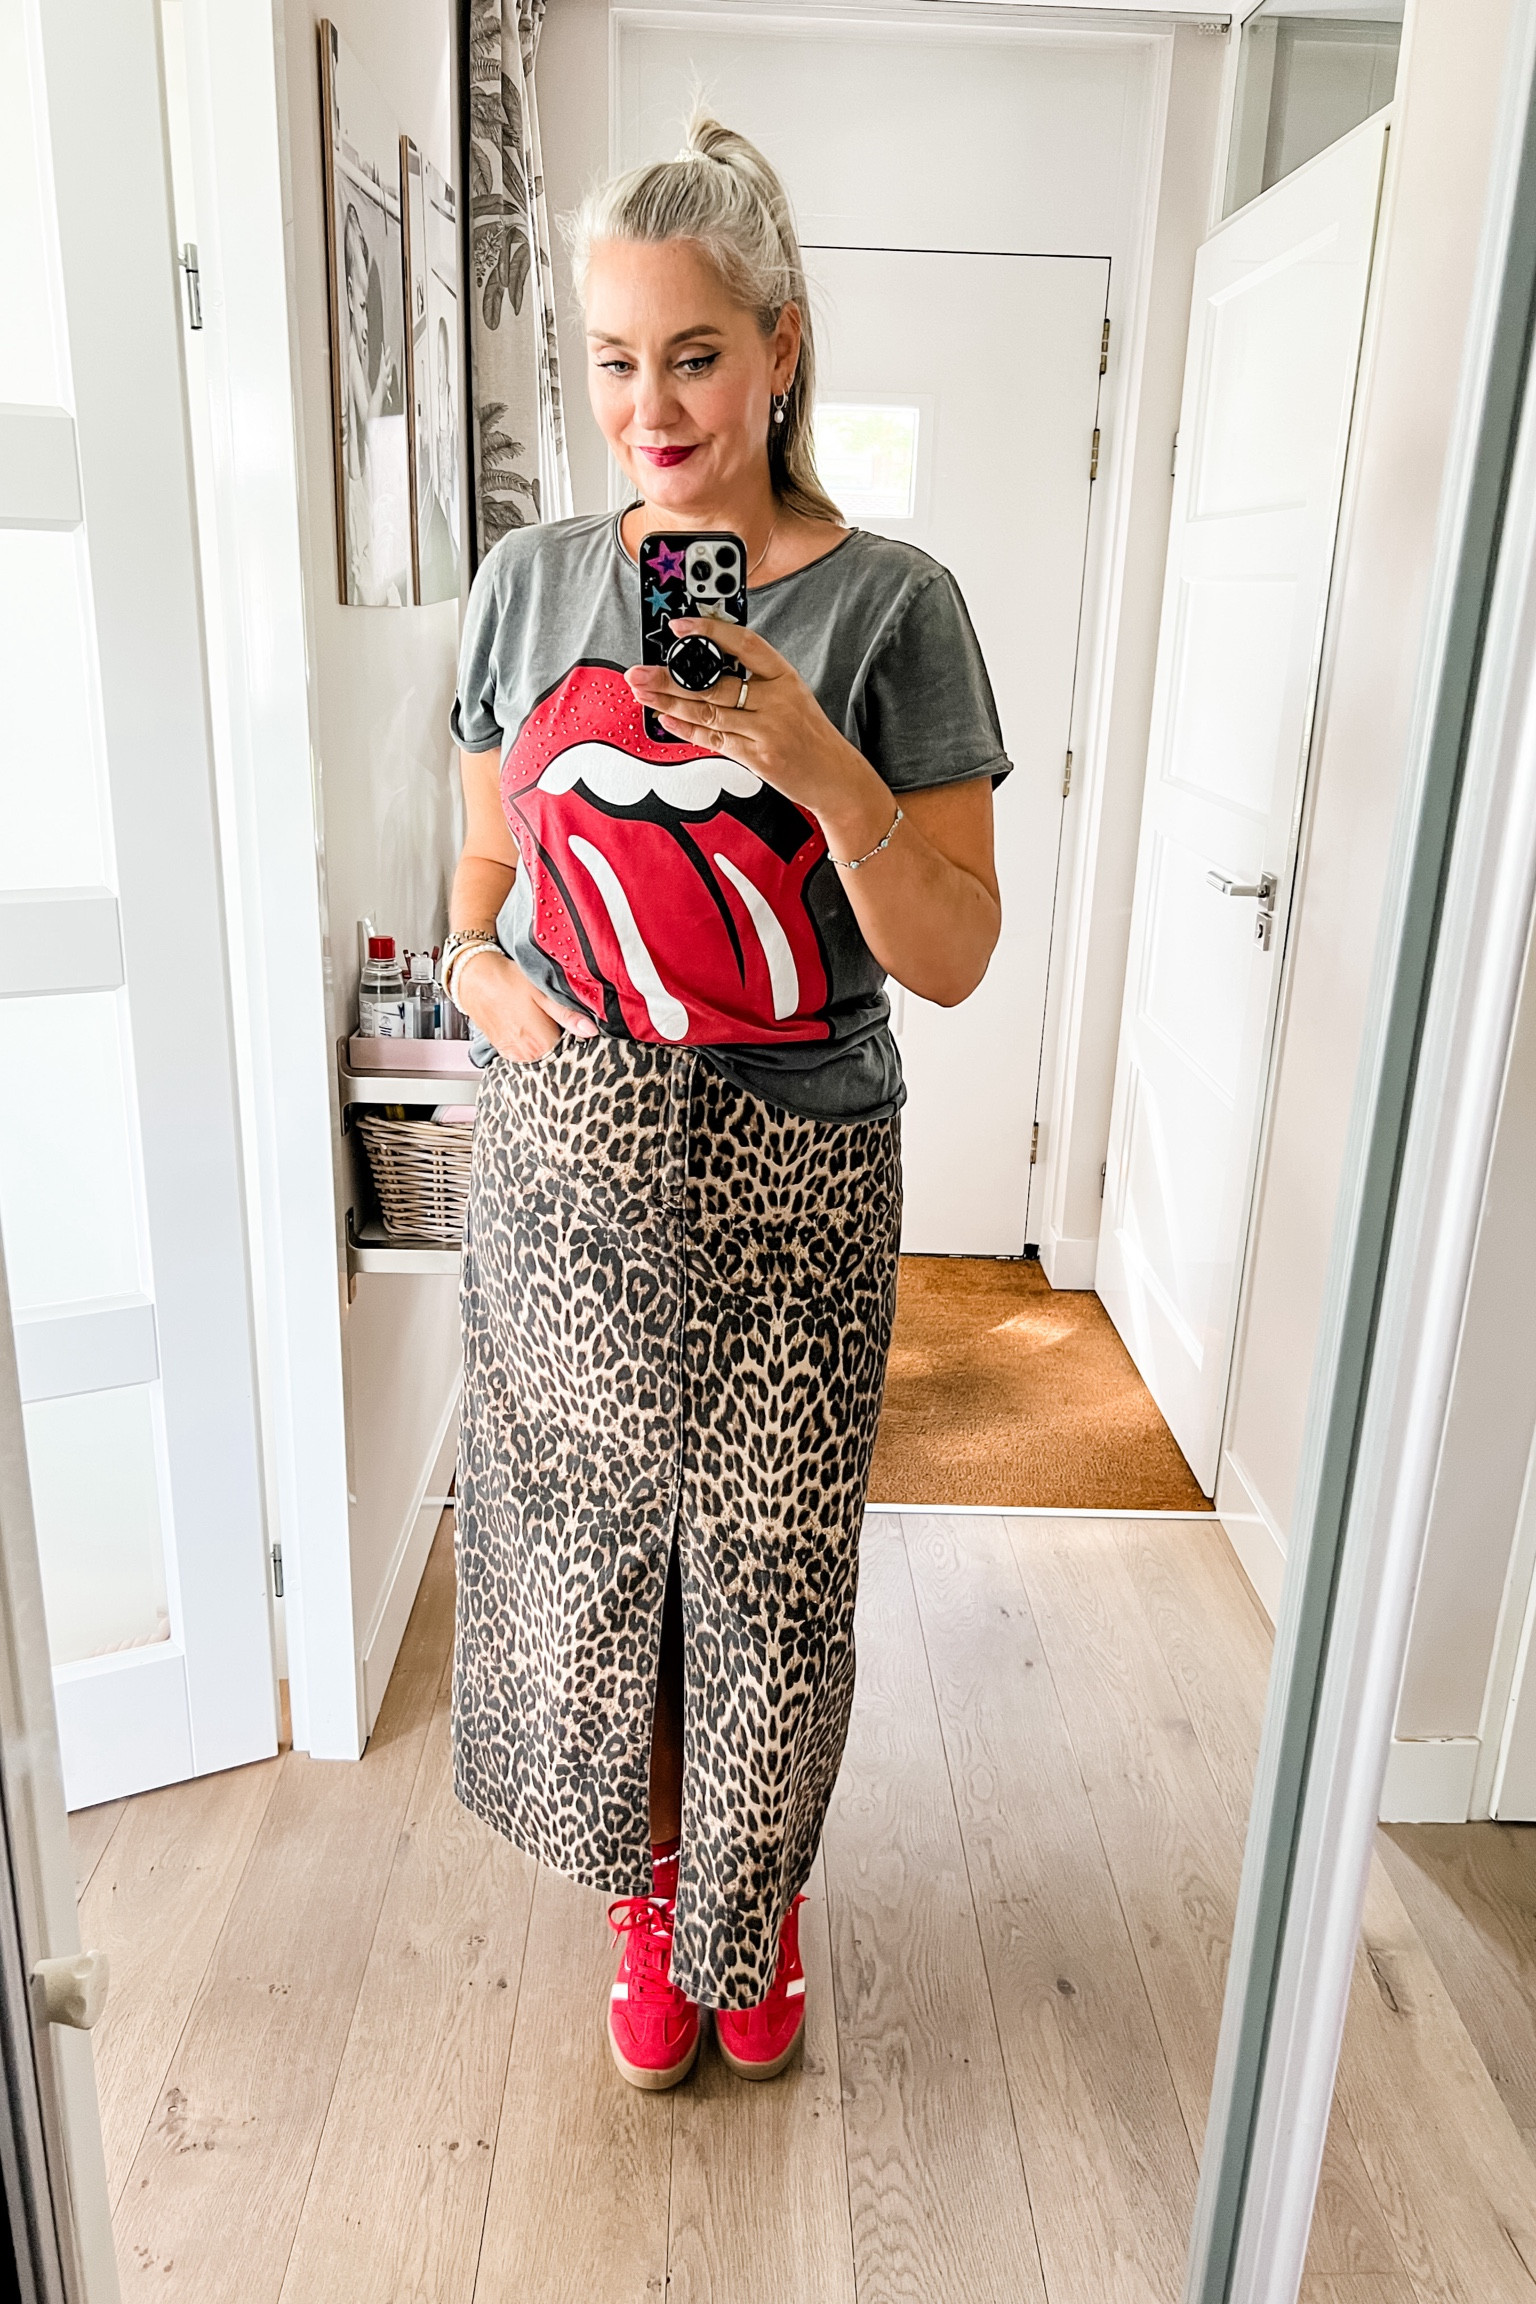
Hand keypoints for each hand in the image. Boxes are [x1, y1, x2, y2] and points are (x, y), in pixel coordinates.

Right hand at [455, 949, 595, 1061]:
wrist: (473, 978)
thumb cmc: (506, 981)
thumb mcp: (541, 992)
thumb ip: (566, 1014)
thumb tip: (590, 1030)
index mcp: (541, 1043)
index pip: (573, 1053)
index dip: (580, 1040)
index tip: (583, 1030)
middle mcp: (527, 1055)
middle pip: (558, 1057)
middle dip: (566, 1043)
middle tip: (564, 1022)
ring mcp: (515, 1056)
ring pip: (544, 1056)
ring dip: (549, 1044)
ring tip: (546, 1022)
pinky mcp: (506, 1052)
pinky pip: (528, 1055)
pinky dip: (534, 1045)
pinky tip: (533, 1027)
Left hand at [624, 622, 893, 854]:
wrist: (836, 778)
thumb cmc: (809, 736)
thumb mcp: (791, 697)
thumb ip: (755, 681)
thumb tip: (705, 669)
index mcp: (785, 676)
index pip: (744, 643)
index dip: (709, 631)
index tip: (679, 626)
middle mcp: (778, 699)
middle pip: (713, 682)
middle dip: (669, 677)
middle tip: (638, 672)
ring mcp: (768, 729)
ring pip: (708, 711)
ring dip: (668, 702)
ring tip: (642, 693)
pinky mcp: (758, 757)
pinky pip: (714, 740)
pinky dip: (685, 730)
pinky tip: (665, 720)